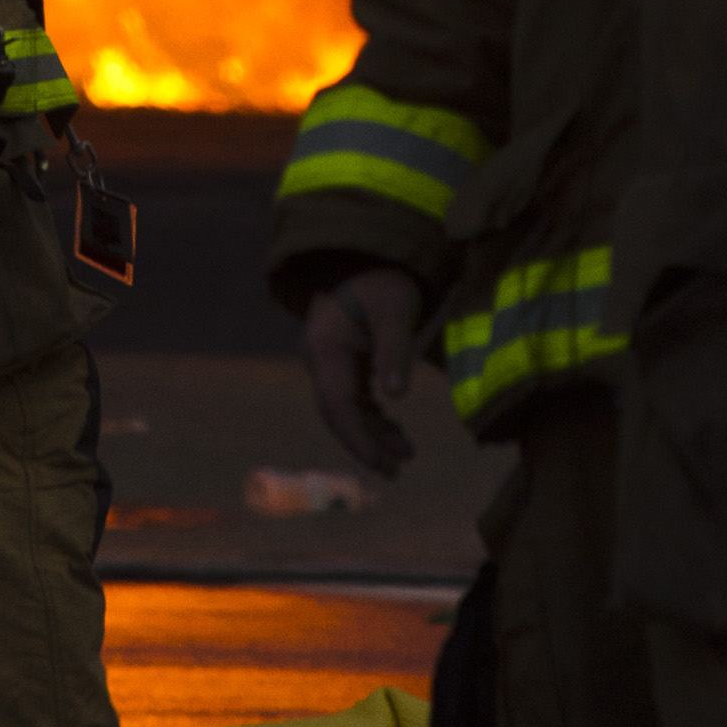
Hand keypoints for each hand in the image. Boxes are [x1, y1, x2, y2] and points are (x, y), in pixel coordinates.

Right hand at [304, 267, 424, 477]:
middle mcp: (320, 358)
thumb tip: (396, 397)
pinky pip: (352, 398)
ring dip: (371, 433)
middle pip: (337, 413)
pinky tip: (396, 430)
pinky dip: (373, 418)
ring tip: (406, 454)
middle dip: (365, 444)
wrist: (368, 255)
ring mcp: (328, 360)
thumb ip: (394, 351)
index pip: (337, 404)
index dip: (358, 438)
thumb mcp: (396, 310)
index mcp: (325, 347)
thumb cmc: (384, 280)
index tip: (382, 464)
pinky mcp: (342, 360)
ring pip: (345, 409)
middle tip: (396, 471)